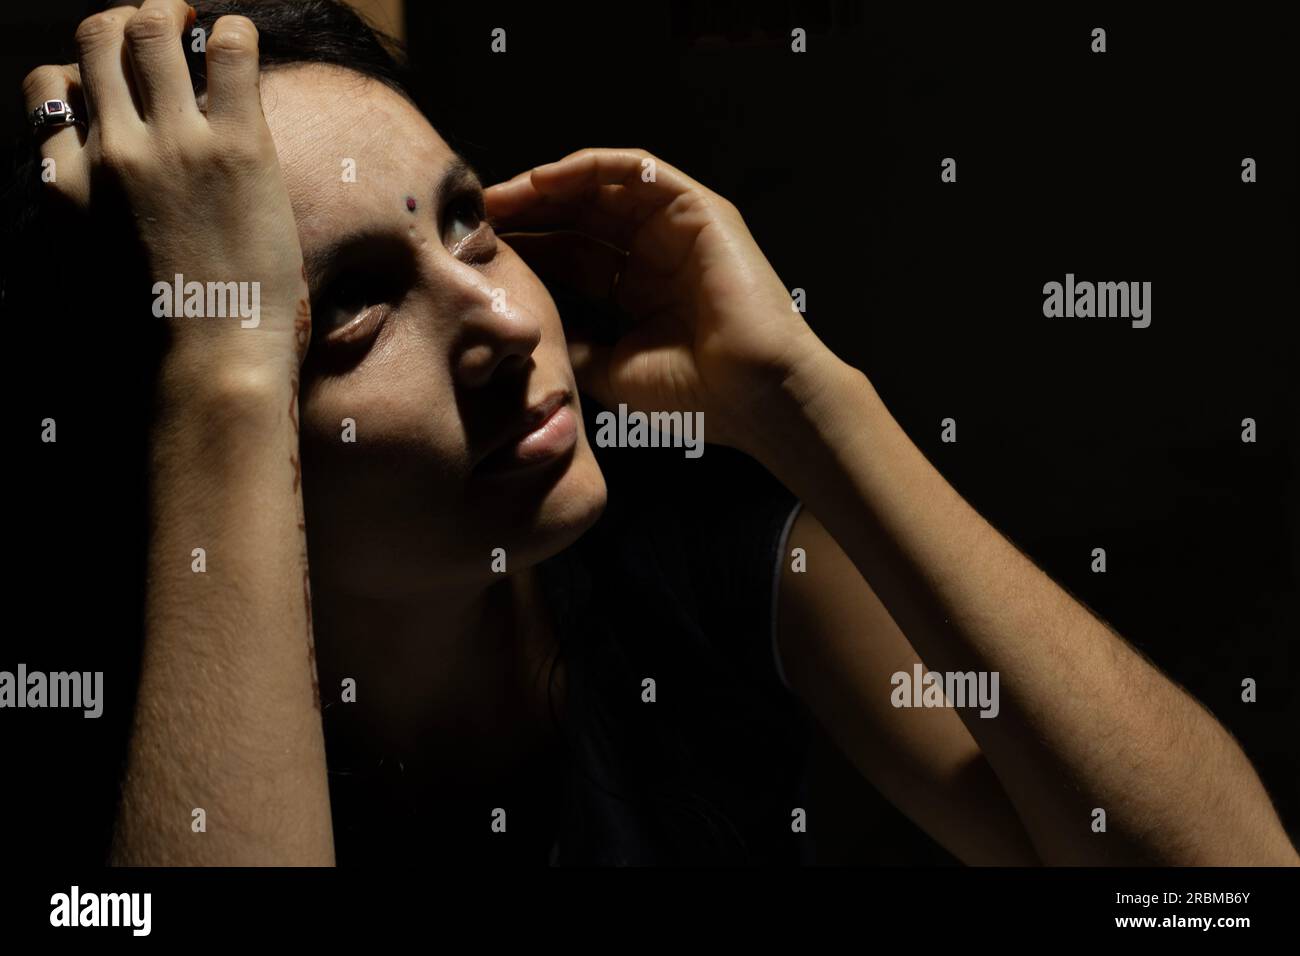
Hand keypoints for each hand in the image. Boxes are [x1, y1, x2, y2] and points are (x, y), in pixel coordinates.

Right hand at [23, 0, 309, 377]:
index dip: (81, 75)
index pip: (49, 88)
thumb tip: (100, 208)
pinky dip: (235, 33)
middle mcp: (111, 150)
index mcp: (65, 181)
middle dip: (125, 22)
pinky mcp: (237, 147)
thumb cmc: (157, 336)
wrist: (207, 362)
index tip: (113, 85)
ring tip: (194, 23)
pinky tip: (240, 41)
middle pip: (98, 40)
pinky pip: (230, 53)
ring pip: (153, 31)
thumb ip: (82, 218)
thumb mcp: (87, 270)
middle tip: (158, 30)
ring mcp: (173, 143)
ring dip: (172, 14)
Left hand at [485, 147, 833, 457]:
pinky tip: (544, 179)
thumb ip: (571, 340)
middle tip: (477, 215)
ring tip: (502, 195)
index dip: (527, 247)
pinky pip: (638, 170)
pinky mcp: (699, 208)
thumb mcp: (609, 368)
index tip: (480, 250)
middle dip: (528, 211)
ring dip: (549, 185)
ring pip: (603, 186)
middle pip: (581, 215)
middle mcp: (656, 253)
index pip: (571, 254)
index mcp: (638, 290)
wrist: (753, 394)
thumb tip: (524, 330)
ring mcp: (679, 228)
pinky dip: (591, 167)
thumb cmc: (694, 394)